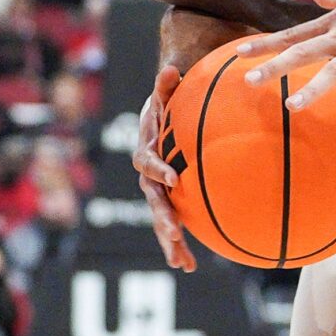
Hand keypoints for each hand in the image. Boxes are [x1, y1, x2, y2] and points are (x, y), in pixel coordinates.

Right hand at [133, 66, 195, 272]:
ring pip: (160, 218)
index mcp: (145, 148)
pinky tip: (189, 267)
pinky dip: (179, 246)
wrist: (164, 113)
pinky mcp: (169, 200)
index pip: (148, 161)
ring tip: (182, 263)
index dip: (159, 169)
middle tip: (174, 232)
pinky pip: (173, 224)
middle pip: (152, 198)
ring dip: (169, 241)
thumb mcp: (168, 90)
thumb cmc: (169, 100)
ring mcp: (157, 190)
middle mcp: (148, 173)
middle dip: (162, 216)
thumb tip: (171, 68)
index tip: (176, 178)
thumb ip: (167, 84)